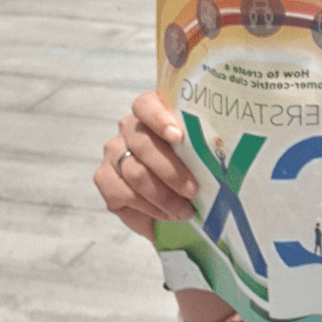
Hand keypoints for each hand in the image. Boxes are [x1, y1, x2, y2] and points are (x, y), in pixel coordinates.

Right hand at [95, 91, 199, 240]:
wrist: (176, 191)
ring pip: (135, 173)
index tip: (178, 137)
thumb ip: (200, 146)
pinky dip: (149, 209)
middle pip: (144, 145)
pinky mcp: (104, 178)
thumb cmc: (194, 162)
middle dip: (171, 172)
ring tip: (185, 211)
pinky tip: (167, 215)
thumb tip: (217, 157)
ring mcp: (114, 151)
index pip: (146, 105)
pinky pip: (122, 194)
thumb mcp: (199, 150)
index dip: (159, 119)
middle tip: (193, 190)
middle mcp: (129, 127)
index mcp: (152, 110)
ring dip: (163, 197)